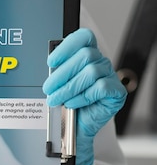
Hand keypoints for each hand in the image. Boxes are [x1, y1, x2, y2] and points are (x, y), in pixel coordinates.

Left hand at [43, 28, 126, 164]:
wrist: (76, 126)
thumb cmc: (68, 102)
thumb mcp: (60, 83)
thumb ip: (58, 71)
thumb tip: (51, 67)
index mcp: (88, 54)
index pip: (84, 37)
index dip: (67, 46)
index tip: (51, 61)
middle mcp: (101, 62)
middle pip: (85, 56)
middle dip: (62, 73)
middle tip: (48, 88)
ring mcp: (111, 76)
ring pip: (91, 73)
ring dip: (68, 88)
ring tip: (56, 99)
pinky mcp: (116, 92)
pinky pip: (100, 88)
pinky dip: (82, 96)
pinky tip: (72, 103)